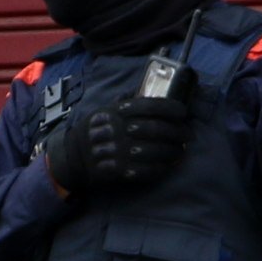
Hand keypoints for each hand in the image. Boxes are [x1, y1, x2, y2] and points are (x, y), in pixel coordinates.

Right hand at [43, 90, 193, 196]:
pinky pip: (148, 170)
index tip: (183, 112)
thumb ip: (124, 101)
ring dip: (174, 151)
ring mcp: (119, 151)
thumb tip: (142, 89)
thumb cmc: (93, 131)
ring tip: (182, 150)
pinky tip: (170, 166)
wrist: (72, 158)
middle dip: (179, 132)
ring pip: (156, 150)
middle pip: (158, 129)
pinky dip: (163, 168)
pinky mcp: (120, 171)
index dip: (171, 108)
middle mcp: (119, 130)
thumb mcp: (104, 110)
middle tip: (189, 134)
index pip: (150, 106)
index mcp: (117, 112)